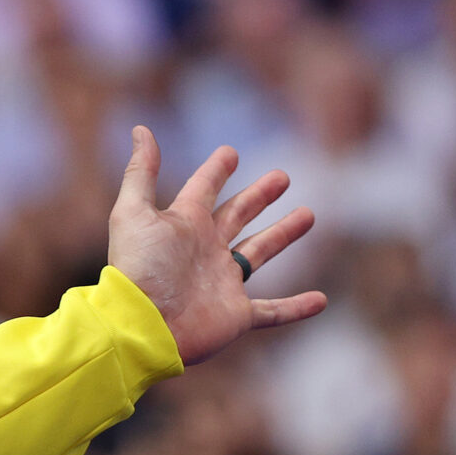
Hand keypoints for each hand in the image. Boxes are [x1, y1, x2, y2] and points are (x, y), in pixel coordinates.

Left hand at [109, 126, 323, 366]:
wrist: (140, 326)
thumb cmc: (138, 269)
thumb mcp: (133, 213)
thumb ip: (140, 172)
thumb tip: (139, 128)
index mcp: (183, 225)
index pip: (203, 189)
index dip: (216, 170)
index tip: (230, 152)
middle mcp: (204, 251)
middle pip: (237, 216)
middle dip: (259, 196)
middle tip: (282, 176)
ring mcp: (222, 283)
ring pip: (259, 254)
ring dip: (283, 235)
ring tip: (308, 215)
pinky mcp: (236, 315)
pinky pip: (273, 312)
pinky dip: (296, 308)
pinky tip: (321, 300)